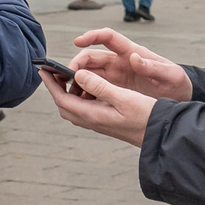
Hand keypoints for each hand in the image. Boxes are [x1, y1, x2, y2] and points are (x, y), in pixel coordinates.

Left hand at [43, 66, 159, 146]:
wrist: (161, 134)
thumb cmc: (146, 115)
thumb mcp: (123, 97)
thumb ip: (100, 86)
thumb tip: (78, 74)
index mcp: (93, 115)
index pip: (63, 99)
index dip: (51, 84)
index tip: (43, 70)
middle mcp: (93, 121)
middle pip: (65, 105)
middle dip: (56, 88)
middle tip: (53, 72)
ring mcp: (99, 123)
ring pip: (75, 108)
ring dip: (69, 92)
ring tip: (71, 76)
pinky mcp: (106, 122)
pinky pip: (86, 109)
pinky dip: (81, 97)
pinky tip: (90, 86)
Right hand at [68, 29, 192, 100]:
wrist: (180, 97)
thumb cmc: (177, 82)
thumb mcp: (170, 75)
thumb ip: (153, 67)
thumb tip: (135, 58)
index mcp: (131, 52)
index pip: (107, 37)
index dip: (92, 36)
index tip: (78, 41)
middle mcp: (119, 61)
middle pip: (91, 57)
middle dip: (76, 64)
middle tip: (66, 76)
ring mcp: (115, 76)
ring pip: (89, 74)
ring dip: (77, 80)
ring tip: (68, 91)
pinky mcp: (114, 89)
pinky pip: (94, 88)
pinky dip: (84, 93)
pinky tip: (80, 103)